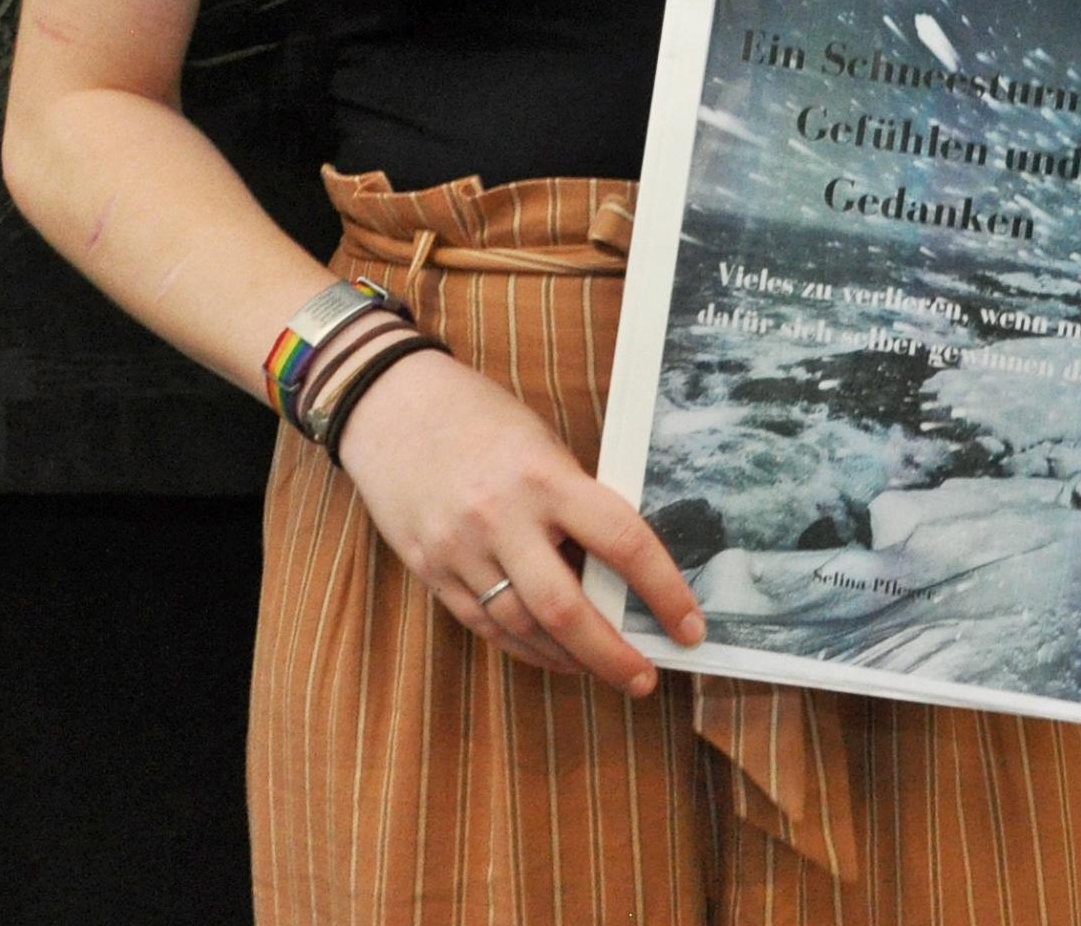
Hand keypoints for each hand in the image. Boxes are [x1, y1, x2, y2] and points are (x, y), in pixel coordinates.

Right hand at [331, 347, 705, 694]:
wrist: (390, 404)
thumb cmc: (479, 417)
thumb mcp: (541, 444)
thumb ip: (574, 501)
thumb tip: (619, 568)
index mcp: (544, 477)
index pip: (622, 541)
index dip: (664, 590)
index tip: (690, 625)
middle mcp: (501, 518)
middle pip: (566, 609)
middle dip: (612, 654)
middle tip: (644, 676)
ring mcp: (460, 549)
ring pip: (523, 628)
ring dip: (570, 658)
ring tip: (603, 668)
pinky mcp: (430, 569)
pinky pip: (484, 625)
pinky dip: (524, 647)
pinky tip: (553, 654)